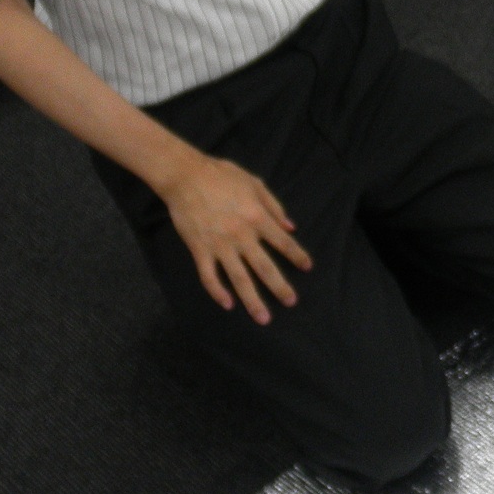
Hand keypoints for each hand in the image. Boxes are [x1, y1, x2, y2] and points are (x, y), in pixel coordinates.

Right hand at [157, 150, 313, 324]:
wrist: (185, 176)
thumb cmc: (222, 176)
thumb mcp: (254, 184)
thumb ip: (274, 207)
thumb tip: (291, 227)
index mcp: (257, 217)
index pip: (283, 242)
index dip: (297, 256)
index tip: (308, 268)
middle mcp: (242, 235)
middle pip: (265, 267)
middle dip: (280, 287)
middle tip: (291, 302)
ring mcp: (219, 245)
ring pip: (239, 278)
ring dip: (252, 300)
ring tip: (263, 317)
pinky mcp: (200, 250)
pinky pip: (209, 276)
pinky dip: (218, 292)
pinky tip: (228, 304)